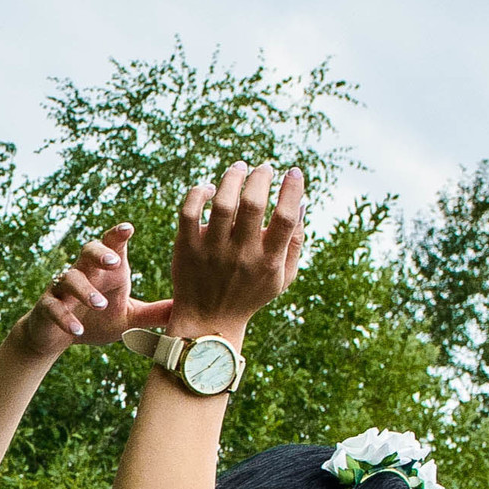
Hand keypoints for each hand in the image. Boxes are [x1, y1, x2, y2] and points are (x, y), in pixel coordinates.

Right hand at [12, 223, 168, 362]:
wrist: (57, 337)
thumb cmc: (96, 321)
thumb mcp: (129, 318)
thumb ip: (154, 313)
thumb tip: (186, 308)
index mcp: (105, 272)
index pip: (111, 246)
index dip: (117, 235)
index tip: (129, 228)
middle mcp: (83, 273)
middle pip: (87, 251)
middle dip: (100, 253)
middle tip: (114, 261)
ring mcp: (62, 289)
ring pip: (69, 278)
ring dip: (85, 290)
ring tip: (100, 304)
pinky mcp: (46, 307)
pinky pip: (52, 307)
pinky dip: (64, 317)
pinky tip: (76, 330)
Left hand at [170, 164, 304, 338]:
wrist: (208, 321)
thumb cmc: (250, 294)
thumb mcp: (283, 277)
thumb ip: (295, 242)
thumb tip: (302, 203)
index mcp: (268, 261)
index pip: (285, 218)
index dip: (292, 190)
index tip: (293, 172)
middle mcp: (241, 254)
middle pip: (253, 204)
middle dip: (261, 177)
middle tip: (264, 168)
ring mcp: (211, 250)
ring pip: (222, 203)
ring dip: (232, 178)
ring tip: (240, 168)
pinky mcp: (186, 248)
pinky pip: (189, 211)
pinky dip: (199, 193)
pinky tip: (209, 189)